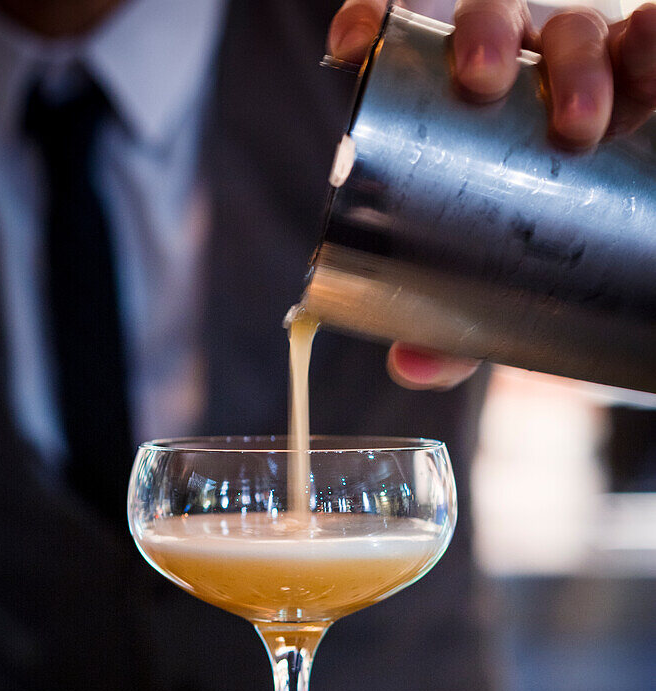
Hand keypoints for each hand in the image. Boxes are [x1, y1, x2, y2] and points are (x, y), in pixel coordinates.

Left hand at [327, 0, 655, 389]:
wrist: (612, 241)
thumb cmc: (532, 246)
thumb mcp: (492, 277)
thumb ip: (453, 323)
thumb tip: (411, 365)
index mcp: (466, 97)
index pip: (417, 38)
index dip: (381, 24)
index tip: (354, 42)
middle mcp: (522, 67)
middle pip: (495, 19)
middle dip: (486, 35)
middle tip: (482, 81)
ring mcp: (586, 63)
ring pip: (575, 28)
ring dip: (575, 58)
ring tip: (581, 120)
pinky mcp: (641, 67)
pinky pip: (649, 36)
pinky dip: (652, 37)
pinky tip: (654, 34)